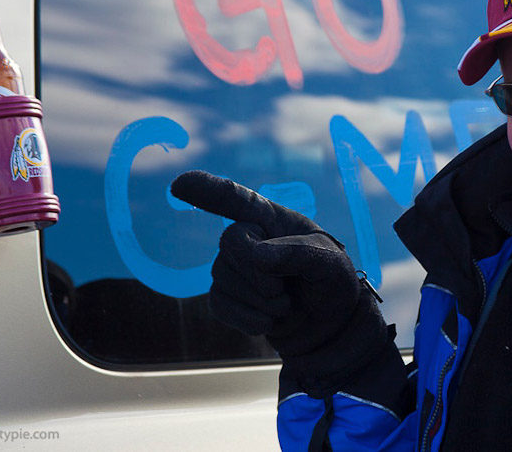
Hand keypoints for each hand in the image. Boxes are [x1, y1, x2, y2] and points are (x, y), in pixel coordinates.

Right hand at [170, 171, 390, 388]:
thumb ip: (296, 253)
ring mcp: (233, 268)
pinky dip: (248, 319)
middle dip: (261, 273)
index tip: (179, 185)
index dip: (207, 190)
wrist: (331, 326)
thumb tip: (256, 256)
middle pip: (230, 241)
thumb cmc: (331, 282)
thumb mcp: (330, 262)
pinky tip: (270, 322)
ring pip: (222, 277)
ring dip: (262, 301)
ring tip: (287, 305)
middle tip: (290, 290)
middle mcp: (247, 238)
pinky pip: (219, 305)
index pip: (236, 199)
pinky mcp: (227, 298)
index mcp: (273, 218)